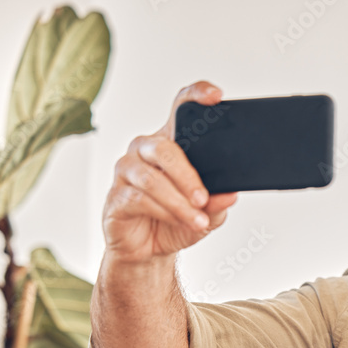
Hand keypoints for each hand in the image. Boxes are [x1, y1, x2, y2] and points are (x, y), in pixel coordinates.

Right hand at [103, 81, 237, 263]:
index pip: (180, 109)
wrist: (151, 250)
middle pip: (164, 148)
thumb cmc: (178, 221)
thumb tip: (231, 194)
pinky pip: (139, 199)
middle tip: (204, 198)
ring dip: (178, 201)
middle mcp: (144, 149)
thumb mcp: (207, 214)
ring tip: (198, 219)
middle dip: (187, 175)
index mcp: (171, 143)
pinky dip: (165, 212)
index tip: (216, 96)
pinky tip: (181, 222)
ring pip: (152, 178)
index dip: (195, 96)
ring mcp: (126, 171)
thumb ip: (218, 203)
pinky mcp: (116, 196)